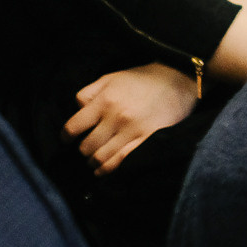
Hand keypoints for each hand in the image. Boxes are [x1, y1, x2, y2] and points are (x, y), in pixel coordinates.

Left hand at [64, 61, 197, 174]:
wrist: (179, 79)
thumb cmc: (143, 78)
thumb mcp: (113, 77)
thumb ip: (90, 92)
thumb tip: (77, 111)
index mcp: (105, 100)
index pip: (73, 127)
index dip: (66, 136)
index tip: (67, 139)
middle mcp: (116, 117)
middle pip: (86, 146)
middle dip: (83, 149)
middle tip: (87, 147)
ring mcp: (132, 131)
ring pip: (99, 158)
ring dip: (93, 161)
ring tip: (94, 159)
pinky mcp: (147, 140)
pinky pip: (119, 162)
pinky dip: (107, 169)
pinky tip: (103, 169)